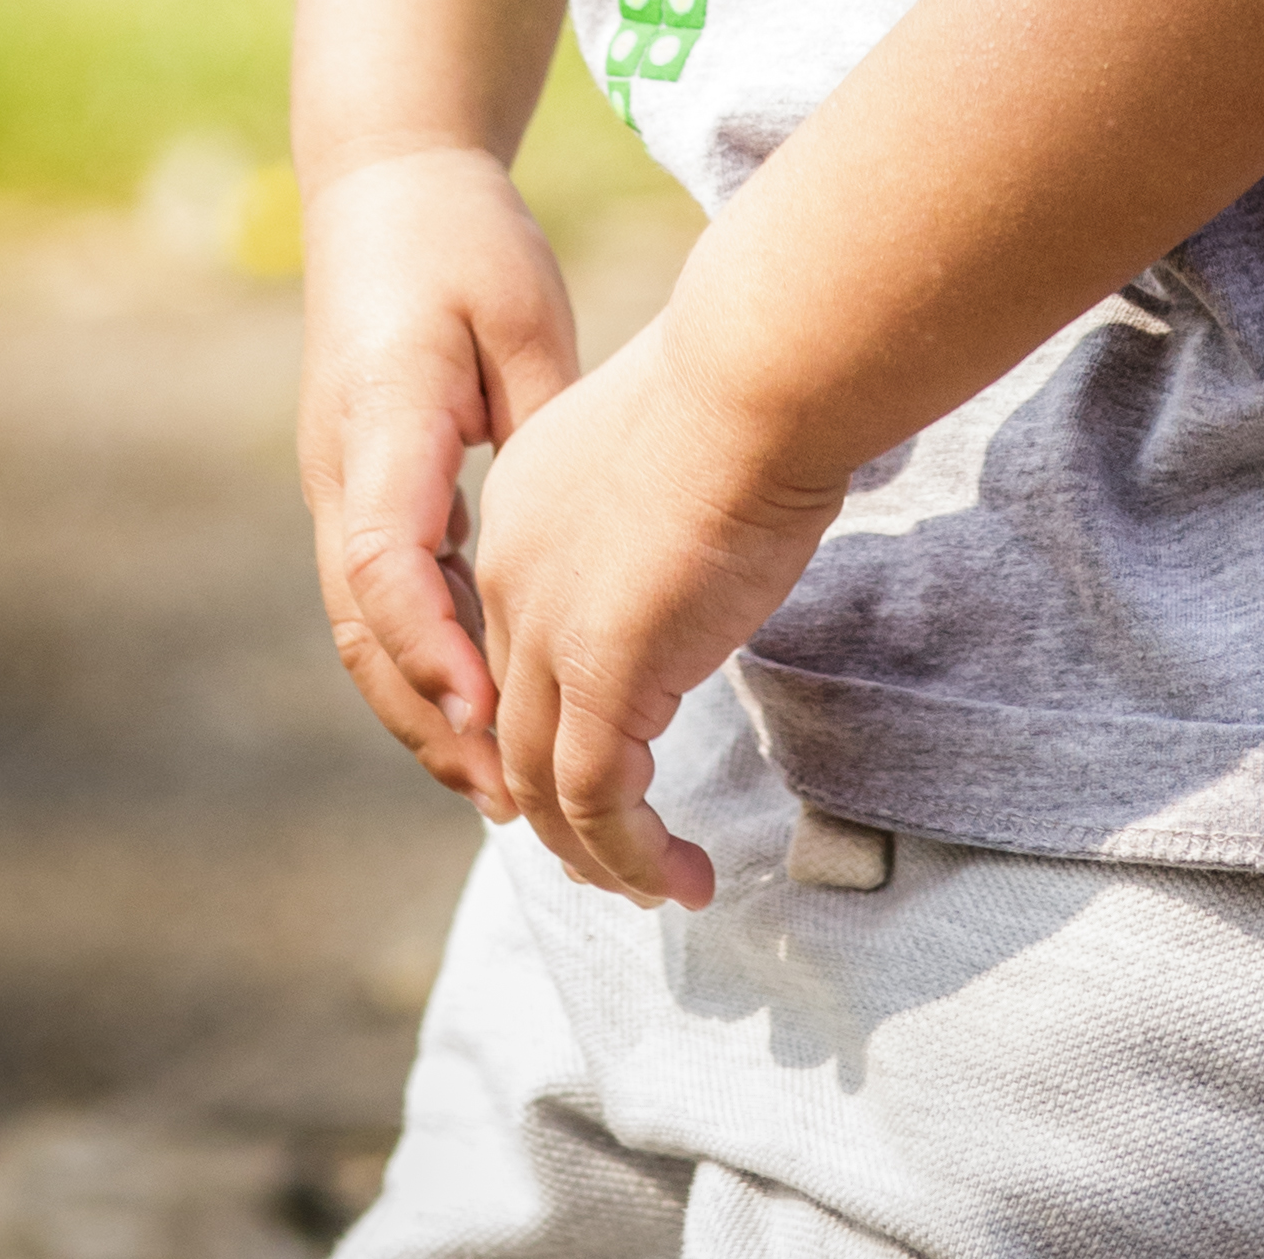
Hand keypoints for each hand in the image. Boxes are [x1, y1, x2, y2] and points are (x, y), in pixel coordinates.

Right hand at [300, 144, 579, 812]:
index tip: (490, 714)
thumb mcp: (523, 317)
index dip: (434, 649)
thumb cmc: (464, 243)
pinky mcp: (360, 490)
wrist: (384, 187)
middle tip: (511, 798)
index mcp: (382, 422)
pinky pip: (382, 598)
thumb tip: (580, 536)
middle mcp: (342, 471)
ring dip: (425, 709)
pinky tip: (483, 712)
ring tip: (502, 788)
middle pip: (366, 626)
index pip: (389, 560)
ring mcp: (340, 486)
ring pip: (366, 628)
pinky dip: (424, 662)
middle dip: (432, 719)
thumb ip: (542, 423)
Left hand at [471, 312, 846, 907]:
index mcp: (522, 508)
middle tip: (612, 854)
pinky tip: (684, 877)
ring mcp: (546, 628)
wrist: (754, 376)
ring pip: (544, 780)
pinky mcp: (601, 674)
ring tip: (659, 888)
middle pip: (509, 721)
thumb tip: (706, 538)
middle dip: (553, 803)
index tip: (592, 760)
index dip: (540, 716)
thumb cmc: (748, 387)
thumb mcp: (678, 453)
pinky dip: (635, 855)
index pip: (511, 642)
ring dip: (599, 853)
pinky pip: (599, 801)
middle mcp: (509, 573)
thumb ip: (662, 510)